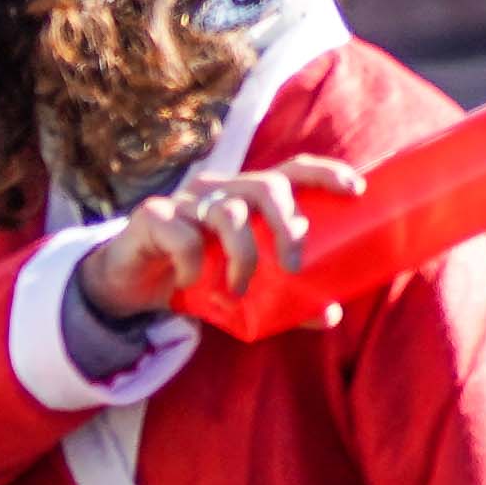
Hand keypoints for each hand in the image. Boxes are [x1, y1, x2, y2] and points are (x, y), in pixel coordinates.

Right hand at [77, 155, 368, 321]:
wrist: (129, 287)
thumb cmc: (196, 278)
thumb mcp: (245, 289)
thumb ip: (285, 300)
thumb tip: (331, 314)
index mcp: (247, 196)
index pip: (291, 170)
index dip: (324, 173)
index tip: (356, 189)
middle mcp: (220, 189)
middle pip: (265, 185)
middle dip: (286, 223)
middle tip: (293, 265)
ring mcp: (185, 199)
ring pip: (227, 212)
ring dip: (242, 254)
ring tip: (238, 288)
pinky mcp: (153, 215)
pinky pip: (182, 236)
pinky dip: (193, 263)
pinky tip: (191, 283)